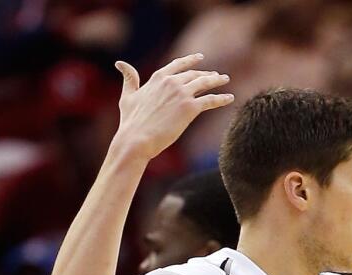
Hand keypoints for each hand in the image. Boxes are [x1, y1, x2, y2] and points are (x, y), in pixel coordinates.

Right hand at [111, 53, 233, 161]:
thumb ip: (129, 79)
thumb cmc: (130, 121)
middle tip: (217, 76)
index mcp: (158, 77)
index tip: (200, 58)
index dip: (190, 60)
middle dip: (207, 74)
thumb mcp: (127, 96)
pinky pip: (211, 101)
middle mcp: (172, 82)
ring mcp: (182, 94)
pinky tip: (230, 98)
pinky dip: (222, 98)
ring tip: (225, 80)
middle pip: (194, 74)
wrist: (136, 139)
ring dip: (217, 81)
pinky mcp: (190, 108)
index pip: (178, 65)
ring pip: (205, 84)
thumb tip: (120, 63)